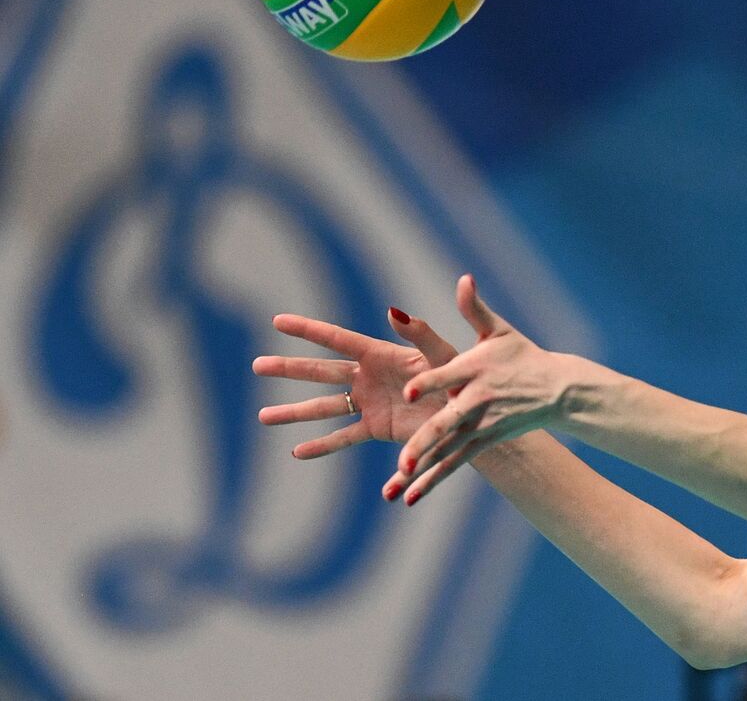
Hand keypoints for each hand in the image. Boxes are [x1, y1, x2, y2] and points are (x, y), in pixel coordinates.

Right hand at [254, 310, 459, 459]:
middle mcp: (369, 377)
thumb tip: (393, 310)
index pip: (337, 339)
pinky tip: (296, 452)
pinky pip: (344, 437)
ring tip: (263, 416)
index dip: (308, 330)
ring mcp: (370, 403)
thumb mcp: (442, 356)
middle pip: (321, 372)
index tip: (277, 320)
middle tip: (256, 365)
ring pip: (324, 407)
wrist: (473, 415)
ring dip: (294, 412)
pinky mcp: (377, 429)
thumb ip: (420, 334)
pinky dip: (322, 445)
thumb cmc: (463, 378)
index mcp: (381, 354)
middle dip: (289, 368)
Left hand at [385, 274, 575, 505]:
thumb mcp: (499, 330)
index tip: (408, 391)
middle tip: (405, 456)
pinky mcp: (485, 440)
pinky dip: (433, 479)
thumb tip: (464, 278)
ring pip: (448, 448)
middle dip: (426, 439)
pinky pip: (455, 462)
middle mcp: (476, 399)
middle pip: (447, 421)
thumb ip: (474, 308)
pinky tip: (408, 497)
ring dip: (425, 467)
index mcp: (476, 368)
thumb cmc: (522, 354)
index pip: (448, 375)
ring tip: (401, 481)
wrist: (558, 390)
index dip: (428, 382)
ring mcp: (481, 424)